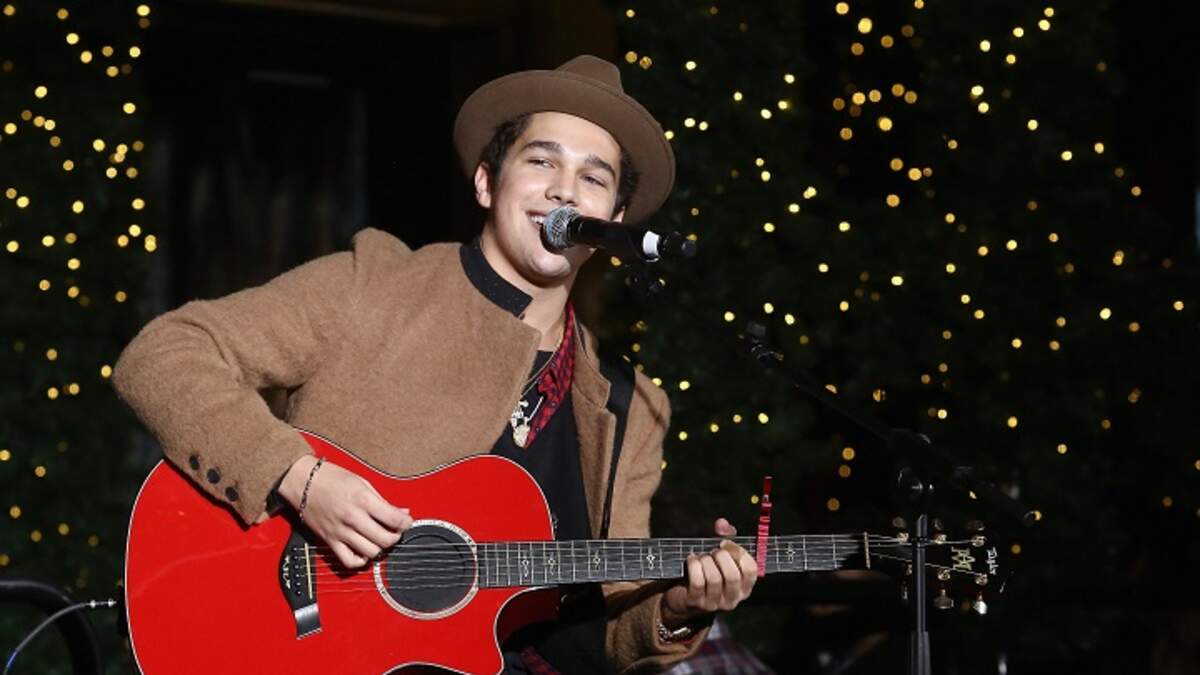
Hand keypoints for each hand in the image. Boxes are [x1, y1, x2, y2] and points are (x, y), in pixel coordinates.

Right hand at [278, 455, 412, 568]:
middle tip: (395, 530)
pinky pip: (349, 561)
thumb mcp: (362, 483)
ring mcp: (341, 532)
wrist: (302, 481)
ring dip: (380, 548)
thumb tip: (401, 512)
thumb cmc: (331, 478)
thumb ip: (383, 501)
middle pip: (385, 539)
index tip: (406, 521)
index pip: (394, 519)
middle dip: (396, 536)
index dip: (406, 522)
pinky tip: (364, 551)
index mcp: (362, 500)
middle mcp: (352, 518)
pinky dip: (361, 561)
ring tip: (380, 539)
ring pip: (371, 552)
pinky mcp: (330, 541)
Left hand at [661, 517, 757, 625]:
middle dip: (721, 557)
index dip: (739, 552)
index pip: (751, 570)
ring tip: (701, 557)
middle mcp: (732, 598)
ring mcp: (714, 603)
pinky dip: (694, 566)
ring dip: (706, 561)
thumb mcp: (718, 556)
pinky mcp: (696, 603)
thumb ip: (724, 537)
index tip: (725, 543)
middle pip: (733, 576)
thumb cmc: (705, 573)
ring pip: (714, 578)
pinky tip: (691, 560)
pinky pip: (698, 582)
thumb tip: (722, 524)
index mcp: (743, 587)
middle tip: (712, 551)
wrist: (683, 595)